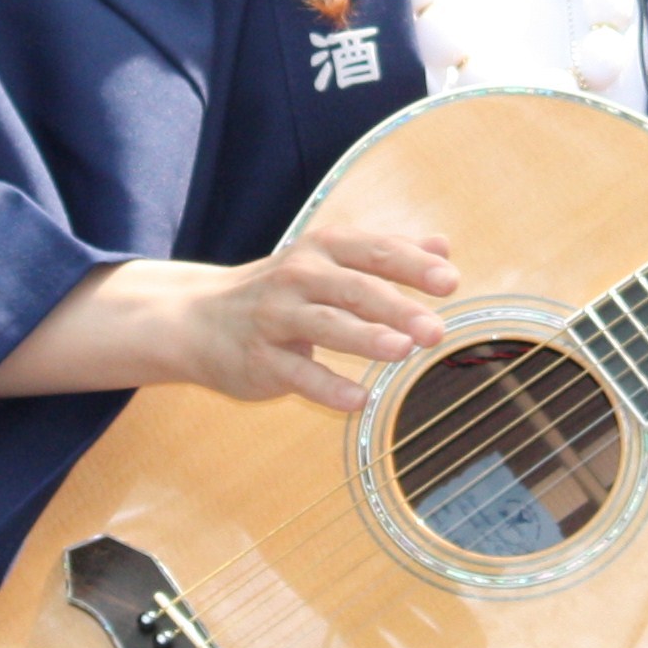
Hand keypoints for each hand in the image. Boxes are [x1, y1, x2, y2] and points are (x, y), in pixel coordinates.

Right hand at [160, 228, 458, 413]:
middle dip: (397, 307)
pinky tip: (358, 401)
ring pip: (325, 325)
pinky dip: (328, 387)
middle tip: (436, 329)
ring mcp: (276, 318)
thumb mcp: (329, 260)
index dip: (413, 265)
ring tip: (403, 350)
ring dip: (365, 338)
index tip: (450, 281)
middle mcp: (298, 277)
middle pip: (354, 289)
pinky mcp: (260, 360)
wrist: (197, 318)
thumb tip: (443, 246)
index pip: (375, 250)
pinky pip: (298, 374)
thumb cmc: (281, 290)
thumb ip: (386, 252)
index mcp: (322, 249)